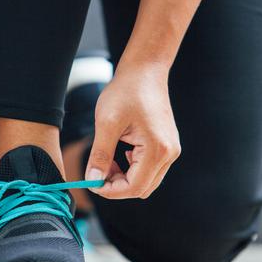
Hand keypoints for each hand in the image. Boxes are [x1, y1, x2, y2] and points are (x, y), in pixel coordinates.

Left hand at [85, 66, 180, 198]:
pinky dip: (132, 169)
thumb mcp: (107, 124)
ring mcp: (171, 150)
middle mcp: (169, 154)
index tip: (91, 183)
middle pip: (142, 188)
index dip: (110, 190)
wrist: (145, 71)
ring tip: (106, 161)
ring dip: (124, 178)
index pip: (134, 187)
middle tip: (97, 172)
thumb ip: (100, 155)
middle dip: (117, 186)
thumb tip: (93, 180)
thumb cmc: (126, 92)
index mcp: (157, 149)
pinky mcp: (167, 146)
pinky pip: (150, 169)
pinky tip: (119, 154)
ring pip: (146, 181)